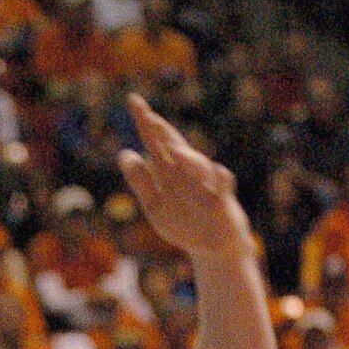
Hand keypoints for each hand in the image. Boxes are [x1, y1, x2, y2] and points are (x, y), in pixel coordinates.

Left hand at [119, 94, 251, 261]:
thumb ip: (141, 182)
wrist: (213, 248)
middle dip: (163, 133)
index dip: (144, 123)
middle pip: (175, 147)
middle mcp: (188, 173)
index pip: (155, 143)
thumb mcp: (155, 205)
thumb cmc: (185, 224)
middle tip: (148, 118)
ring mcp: (207, 185)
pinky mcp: (223, 201)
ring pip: (198, 166)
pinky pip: (224, 187)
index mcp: (170, 173)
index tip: (132, 100)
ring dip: (186, 158)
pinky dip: (221, 180)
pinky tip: (218, 173)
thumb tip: (124, 153)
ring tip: (172, 152)